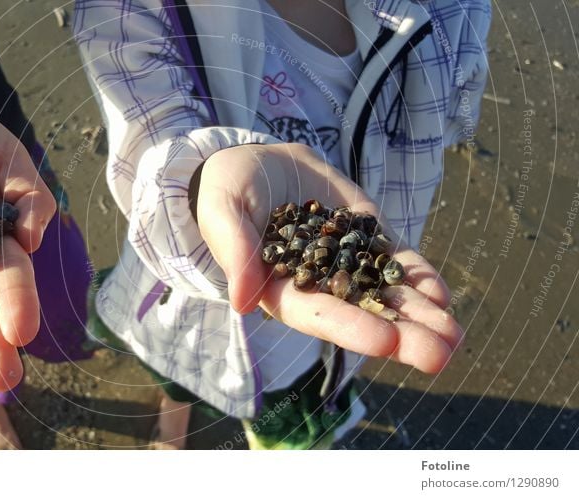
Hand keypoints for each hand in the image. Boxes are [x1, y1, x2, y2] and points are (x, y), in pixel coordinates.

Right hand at [196, 142, 462, 372]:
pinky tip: (442, 296)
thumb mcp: (223, 210)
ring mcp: (346, 261)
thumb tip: (242, 302)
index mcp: (280, 288)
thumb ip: (234, 249)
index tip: (385, 341)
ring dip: (421, 316)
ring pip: (386, 293)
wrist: (253, 163)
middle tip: (440, 355)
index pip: (318, 313)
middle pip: (363, 313)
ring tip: (455, 337)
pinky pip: (394, 261)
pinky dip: (418, 278)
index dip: (350, 327)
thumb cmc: (227, 190)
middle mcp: (318, 283)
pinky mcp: (365, 236)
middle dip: (402, 335)